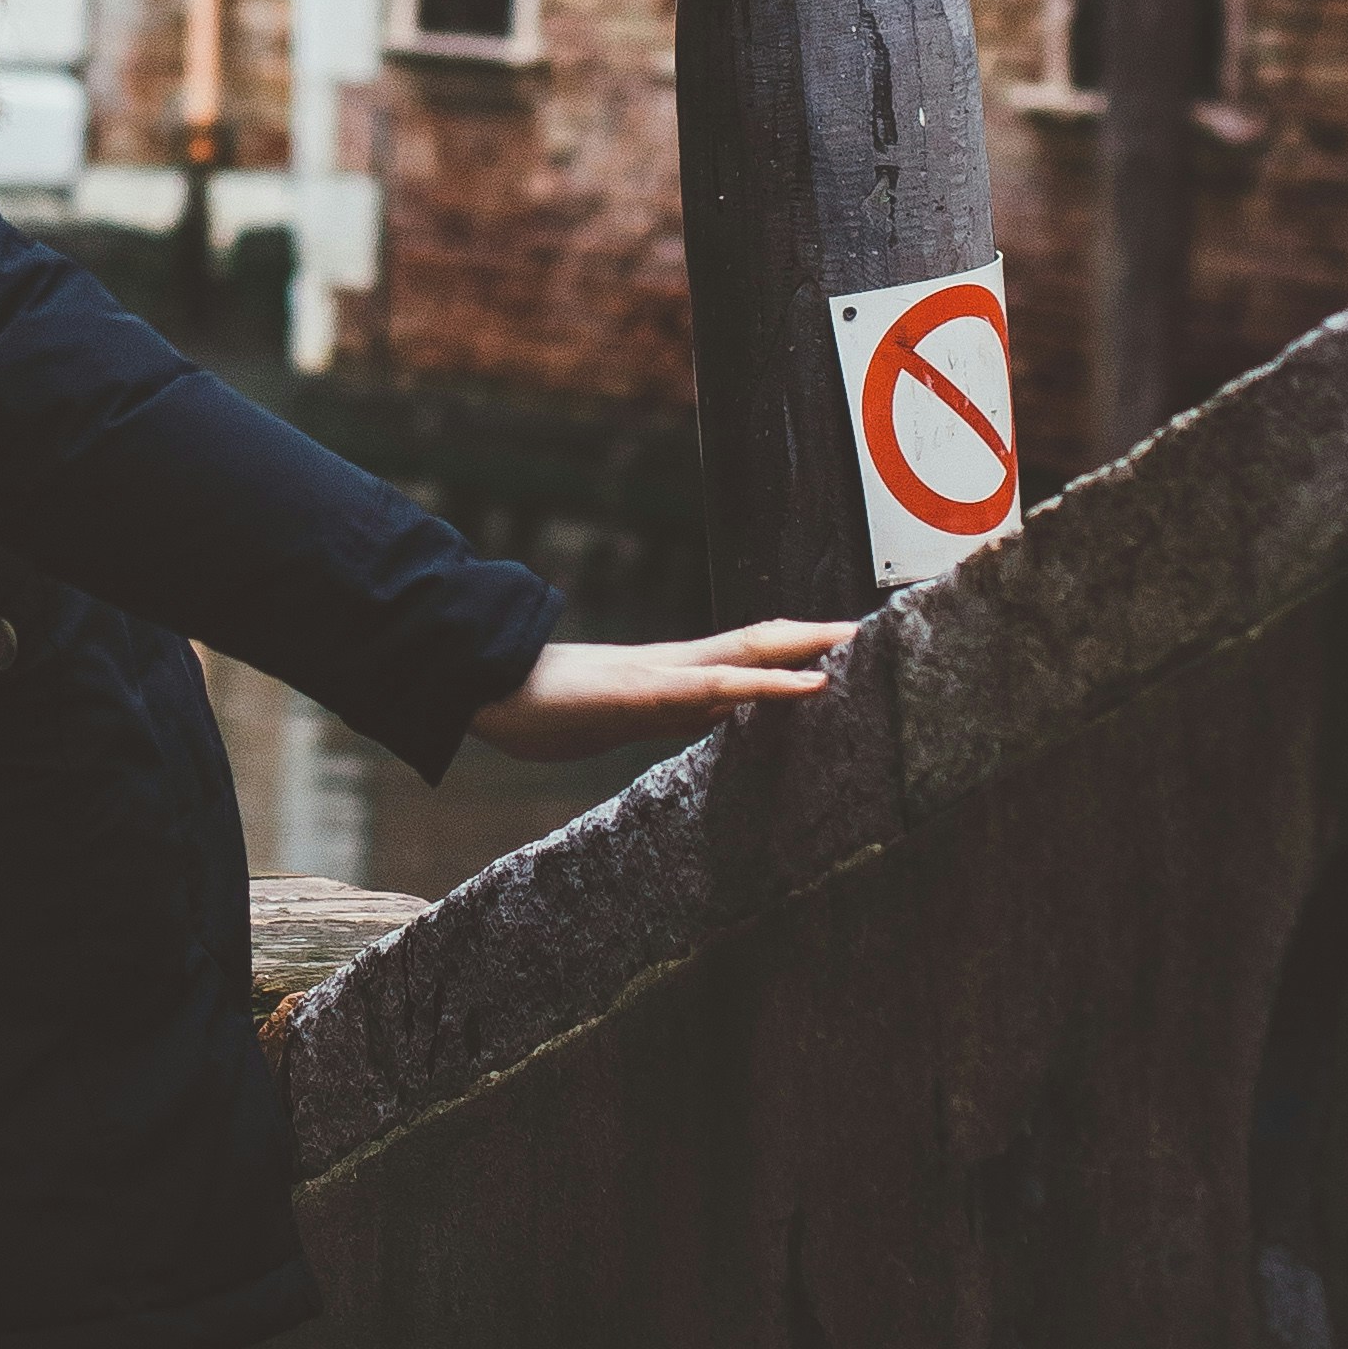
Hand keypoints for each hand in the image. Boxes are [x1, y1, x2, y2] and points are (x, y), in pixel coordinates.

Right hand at [470, 618, 852, 756]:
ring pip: (746, 658)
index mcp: (664, 676)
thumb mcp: (609, 718)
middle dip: (809, 639)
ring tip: (850, 642)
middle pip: (754, 644)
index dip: (786, 650)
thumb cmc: (539, 705)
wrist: (483, 687)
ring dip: (802, 651)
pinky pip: (723, 688)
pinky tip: (810, 685)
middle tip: (864, 630)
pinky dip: (773, 685)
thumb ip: (653, 715)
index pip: (739, 656)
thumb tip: (696, 718)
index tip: (832, 646)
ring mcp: (661, 677)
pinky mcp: (649, 692)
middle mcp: (671, 667)